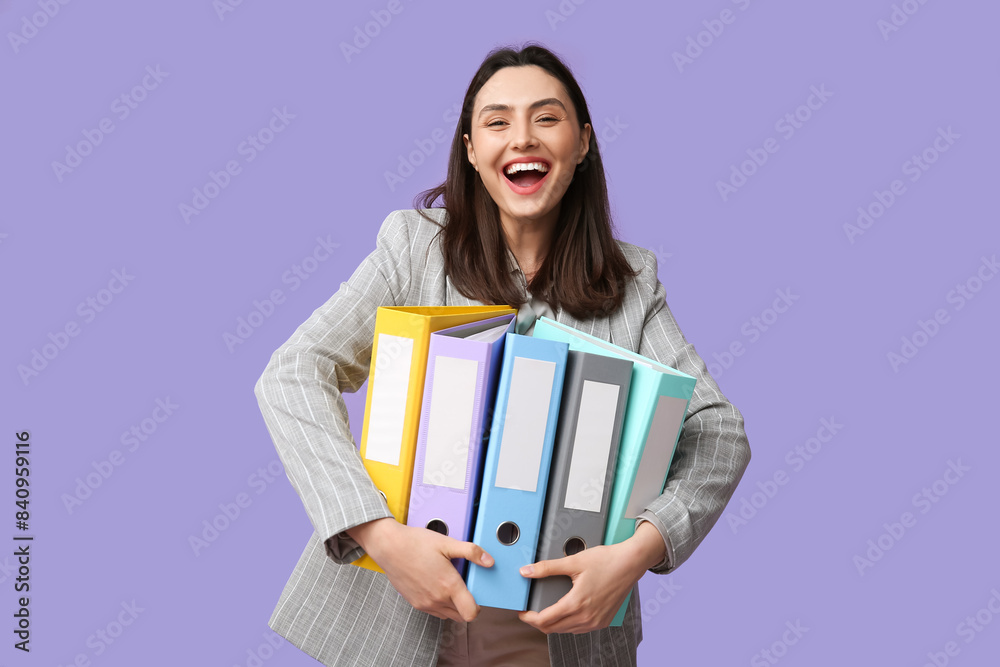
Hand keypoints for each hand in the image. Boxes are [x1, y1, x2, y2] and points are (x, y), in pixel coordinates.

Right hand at [347, 518, 493, 622]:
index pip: (471, 613)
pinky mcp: (415, 603)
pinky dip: (440, 604)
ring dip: (454, 606)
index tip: (477, 594)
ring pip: (448, 615)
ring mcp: (425, 603)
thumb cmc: (416, 543)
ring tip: (449, 584)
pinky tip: (437, 586)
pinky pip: (435, 612)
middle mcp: (437, 599)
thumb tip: (489, 561)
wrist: (389, 546)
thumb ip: (471, 552)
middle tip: (464, 586)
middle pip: (461, 616)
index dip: (478, 606)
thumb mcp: (447, 543)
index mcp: (448, 585)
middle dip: (467, 605)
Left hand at [517, 521, 665, 633]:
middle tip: (530, 611)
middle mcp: (586, 617)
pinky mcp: (603, 621)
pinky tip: (566, 613)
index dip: (529, 618)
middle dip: (538, 622)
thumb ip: (547, 568)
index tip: (522, 612)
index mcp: (576, 604)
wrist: (630, 563)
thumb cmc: (606, 560)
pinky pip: (579, 629)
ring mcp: (596, 622)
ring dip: (553, 624)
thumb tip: (526, 571)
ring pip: (566, 631)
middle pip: (553, 629)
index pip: (544, 620)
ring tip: (545, 611)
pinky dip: (568, 624)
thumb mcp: (573, 562)